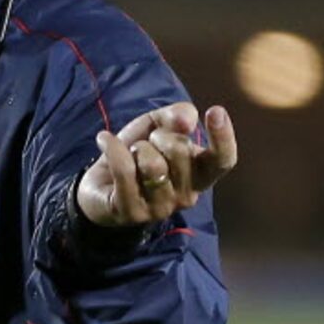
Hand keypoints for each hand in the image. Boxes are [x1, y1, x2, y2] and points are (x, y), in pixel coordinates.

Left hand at [76, 101, 237, 227]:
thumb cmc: (137, 154)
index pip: (223, 161)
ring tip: (132, 153)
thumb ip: (175, 116)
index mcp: (200, 175)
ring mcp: (159, 208)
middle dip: (160, 135)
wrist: (100, 184)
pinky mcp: (131, 213)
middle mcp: (186, 196)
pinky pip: (125, 171)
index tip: (215, 111)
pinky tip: (104, 140)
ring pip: (153, 164)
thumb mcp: (158, 126)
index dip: (223, 137)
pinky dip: (113, 148)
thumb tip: (187, 121)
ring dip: (137, 148)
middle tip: (149, 141)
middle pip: (181, 152)